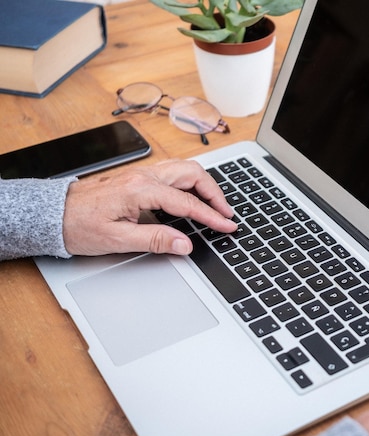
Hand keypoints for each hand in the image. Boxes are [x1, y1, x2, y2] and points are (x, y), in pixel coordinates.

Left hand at [63, 159, 236, 255]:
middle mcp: (143, 176)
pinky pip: (173, 173)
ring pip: (184, 169)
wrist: (53, 214)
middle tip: (226, 214)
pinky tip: (192, 198)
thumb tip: (184, 244)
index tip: (227, 226)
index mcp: (140, 189)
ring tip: (215, 206)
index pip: (187, 202)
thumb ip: (155, 240)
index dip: (211, 216)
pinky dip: (191, 184)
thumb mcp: (117, 240)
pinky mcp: (137, 178)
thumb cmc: (78, 225)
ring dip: (204, 185)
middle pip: (192, 174)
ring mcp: (141, 174)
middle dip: (214, 193)